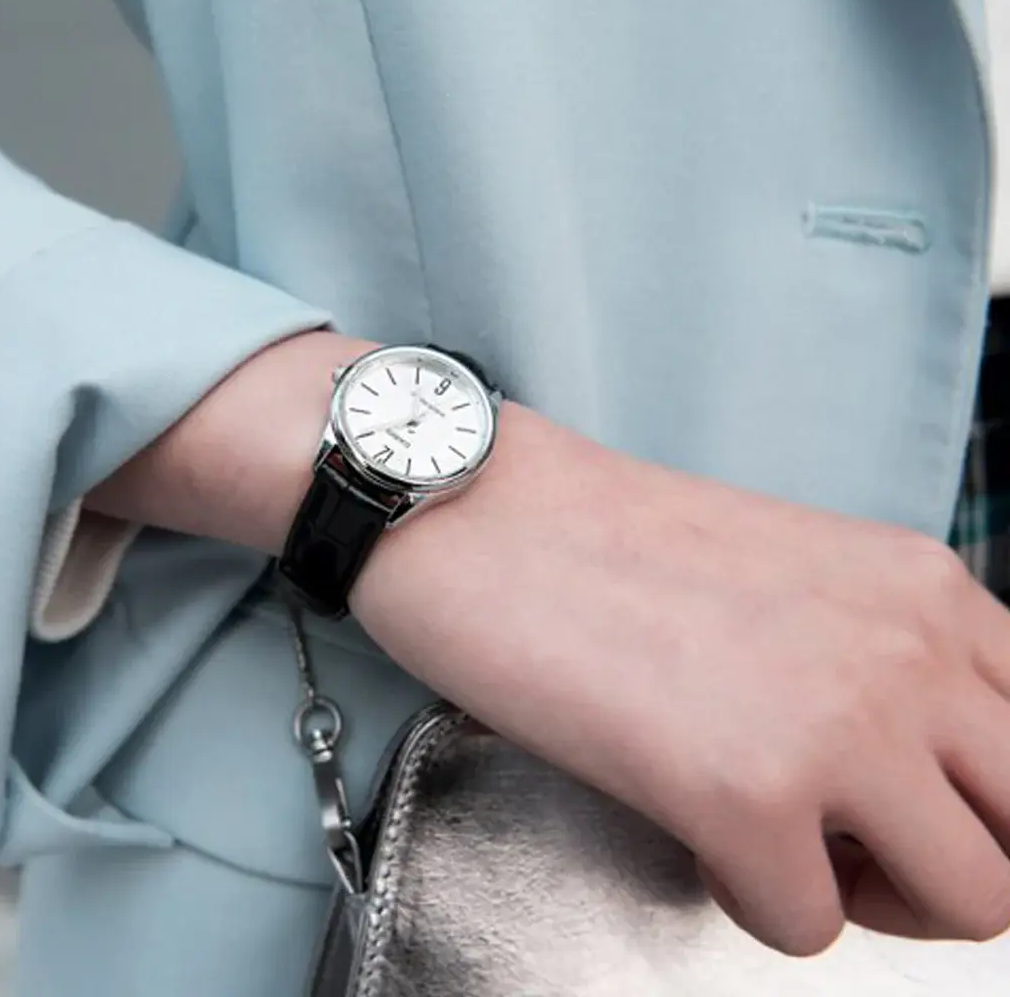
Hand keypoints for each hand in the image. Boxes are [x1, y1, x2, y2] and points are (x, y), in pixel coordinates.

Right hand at [353, 403, 1009, 956]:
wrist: (479, 512)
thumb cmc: (605, 538)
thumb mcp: (790, 571)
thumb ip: (877, 650)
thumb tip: (910, 760)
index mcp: (922, 587)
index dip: (988, 794)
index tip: (917, 805)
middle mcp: (906, 652)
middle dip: (949, 857)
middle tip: (853, 840)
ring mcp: (836, 724)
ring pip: (973, 904)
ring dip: (873, 896)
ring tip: (781, 843)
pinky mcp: (742, 795)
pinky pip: (809, 926)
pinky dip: (752, 897)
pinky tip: (691, 826)